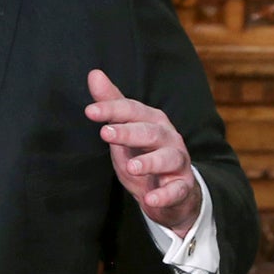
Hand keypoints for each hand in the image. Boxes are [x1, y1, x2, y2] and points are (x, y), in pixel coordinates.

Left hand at [85, 68, 200, 235]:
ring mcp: (178, 161)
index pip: (132, 110)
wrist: (169, 192)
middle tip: (105, 133)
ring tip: (131, 167)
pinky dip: (165, 195)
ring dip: (150, 162)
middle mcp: (168, 137)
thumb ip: (111, 104)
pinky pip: (177, 190)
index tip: (90, 111)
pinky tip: (150, 199)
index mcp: (152, 120)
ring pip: (168, 158)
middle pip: (150, 131)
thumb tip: (94, 73)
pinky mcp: (183, 186)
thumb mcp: (123, 130)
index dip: (111, 109)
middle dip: (128, 132)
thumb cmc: (142, 154)